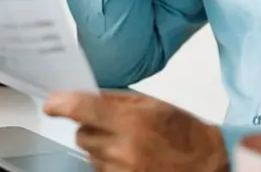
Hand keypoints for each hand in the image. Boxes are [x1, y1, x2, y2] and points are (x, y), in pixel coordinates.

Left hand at [44, 91, 228, 171]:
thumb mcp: (154, 105)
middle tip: (112, 125)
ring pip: (90, 155)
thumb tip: (89, 96)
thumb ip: (118, 100)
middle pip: (82, 135)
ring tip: (130, 145)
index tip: (52, 104)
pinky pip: (101, 171)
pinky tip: (132, 159)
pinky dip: (110, 164)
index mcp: (132, 122)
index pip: (83, 109)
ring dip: (102, 147)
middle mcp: (123, 150)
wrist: (208, 165)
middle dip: (91, 128)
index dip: (62, 105)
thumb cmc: (185, 134)